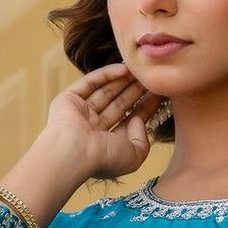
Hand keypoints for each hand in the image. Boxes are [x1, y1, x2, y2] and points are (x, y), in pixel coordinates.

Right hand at [0, 65, 162, 227]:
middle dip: (135, 90)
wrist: (74, 153)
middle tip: (150, 77)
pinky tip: (124, 69)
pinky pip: (90, 82)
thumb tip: (138, 120)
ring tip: (140, 69)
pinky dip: (106, 74)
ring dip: (123, 80)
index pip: (128, 121)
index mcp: (107, 144)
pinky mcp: (68, 99)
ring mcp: (80, 113)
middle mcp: (93, 128)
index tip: (159, 93)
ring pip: (105, 91)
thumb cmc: (104, 159)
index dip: (145, 107)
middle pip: (118, 103)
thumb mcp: (134, 156)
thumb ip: (142, 140)